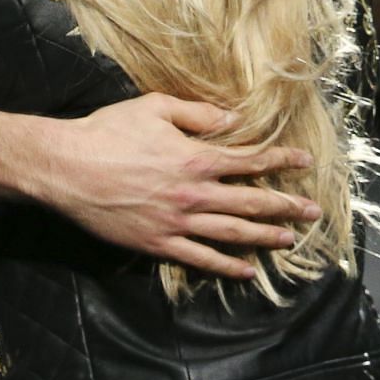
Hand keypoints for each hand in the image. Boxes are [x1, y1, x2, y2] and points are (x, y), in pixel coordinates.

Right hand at [29, 94, 320, 279]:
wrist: (67, 167)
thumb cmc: (108, 131)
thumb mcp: (154, 107)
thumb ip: (198, 113)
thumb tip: (233, 119)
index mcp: (195, 158)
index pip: (249, 161)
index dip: (280, 161)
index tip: (304, 163)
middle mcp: (193, 194)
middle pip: (250, 202)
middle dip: (285, 206)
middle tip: (312, 211)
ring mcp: (177, 223)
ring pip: (232, 234)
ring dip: (264, 238)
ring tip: (289, 241)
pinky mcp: (157, 244)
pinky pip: (199, 259)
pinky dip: (226, 267)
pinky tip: (246, 272)